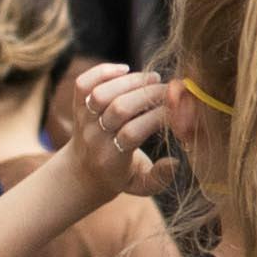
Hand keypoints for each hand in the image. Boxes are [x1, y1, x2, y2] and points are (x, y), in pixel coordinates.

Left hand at [68, 66, 175, 202]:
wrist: (81, 172)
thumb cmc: (119, 177)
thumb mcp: (141, 186)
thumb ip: (159, 178)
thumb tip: (174, 162)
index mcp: (111, 159)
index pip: (133, 132)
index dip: (158, 118)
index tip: (178, 112)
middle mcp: (94, 137)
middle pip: (118, 108)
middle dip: (148, 95)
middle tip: (170, 90)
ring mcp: (84, 120)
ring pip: (101, 93)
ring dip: (130, 81)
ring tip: (152, 79)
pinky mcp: (77, 106)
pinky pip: (84, 83)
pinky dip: (104, 71)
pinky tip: (125, 70)